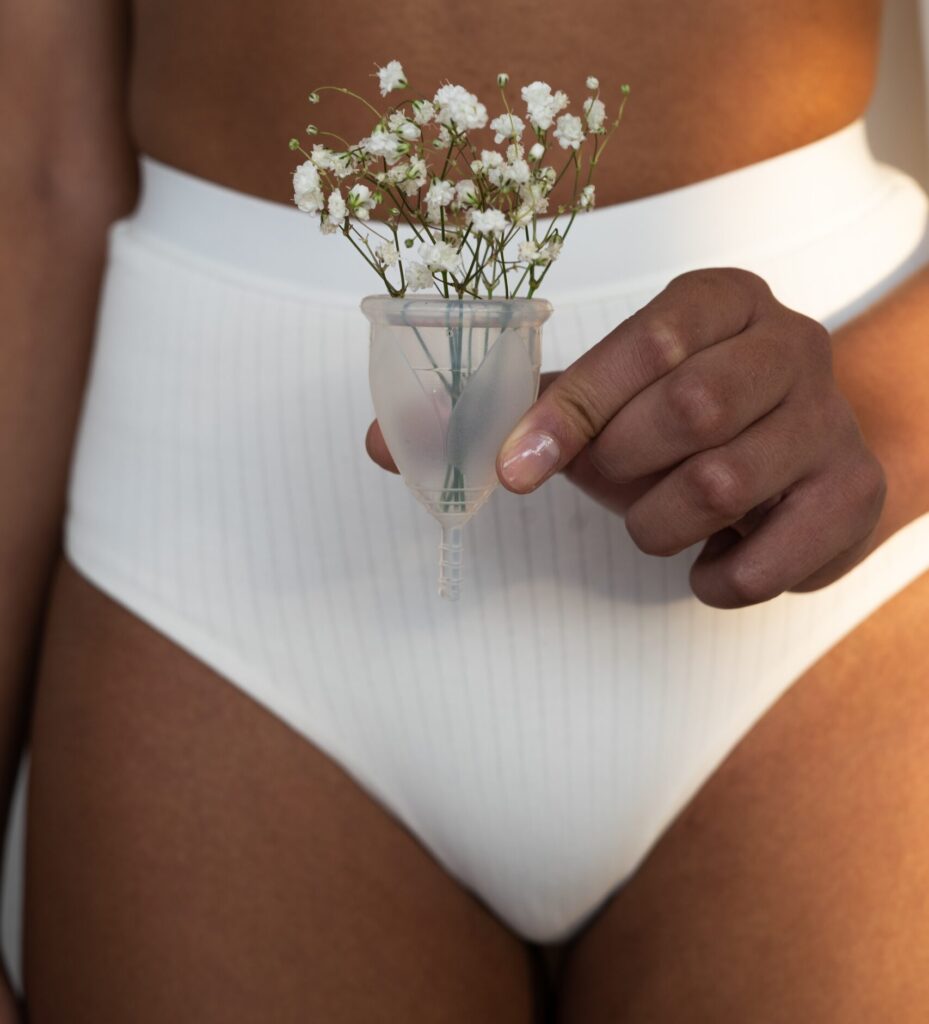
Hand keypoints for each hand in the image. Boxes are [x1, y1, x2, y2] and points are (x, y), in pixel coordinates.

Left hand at [491, 268, 886, 607]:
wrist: (792, 469)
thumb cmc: (688, 427)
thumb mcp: (615, 400)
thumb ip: (535, 408)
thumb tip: (411, 432)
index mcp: (724, 301)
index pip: (649, 341)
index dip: (574, 410)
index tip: (516, 466)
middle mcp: (793, 344)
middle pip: (692, 407)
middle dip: (622, 463)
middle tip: (610, 480)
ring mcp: (832, 420)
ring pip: (720, 485)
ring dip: (656, 524)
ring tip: (657, 520)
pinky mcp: (853, 495)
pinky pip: (762, 563)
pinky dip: (711, 580)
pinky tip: (708, 560)